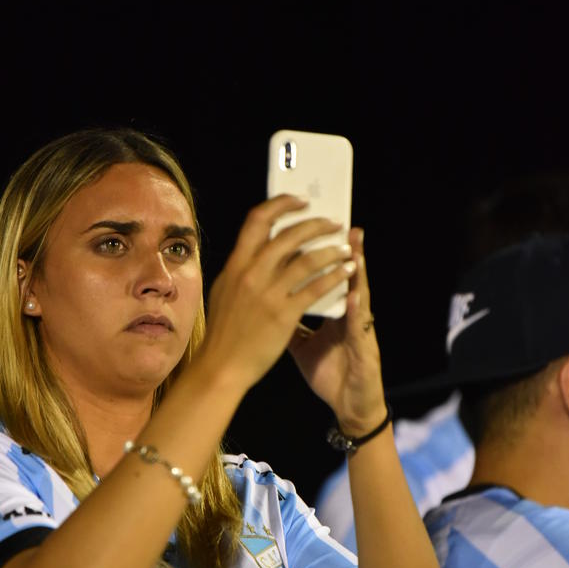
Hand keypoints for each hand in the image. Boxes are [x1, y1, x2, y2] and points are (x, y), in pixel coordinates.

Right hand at [198, 196, 356, 395]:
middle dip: (316, 224)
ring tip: (346, 249)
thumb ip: (241, 270)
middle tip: (333, 224)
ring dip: (332, 250)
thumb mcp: (224, 292)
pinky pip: (316, 287)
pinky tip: (346, 272)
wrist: (221, 366)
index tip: (300, 201)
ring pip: (308, 259)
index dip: (281, 204)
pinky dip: (335, 276)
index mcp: (235, 265)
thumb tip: (260, 251)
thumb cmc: (223, 333)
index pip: (258, 220)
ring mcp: (268, 293)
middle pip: (289, 235)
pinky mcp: (284, 314)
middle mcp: (251, 274)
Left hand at [288, 229, 386, 435]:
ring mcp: (358, 328)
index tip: (307, 229)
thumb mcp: (302, 344)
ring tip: (353, 244)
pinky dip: (357, 307)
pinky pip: (359, 324)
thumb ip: (289, 320)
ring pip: (359, 291)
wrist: (348, 404)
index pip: (323, 274)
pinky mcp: (365, 346)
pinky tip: (354, 292)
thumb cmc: (329, 373)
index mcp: (332, 310)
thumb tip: (266, 301)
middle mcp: (347, 313)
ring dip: (357, 267)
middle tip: (335, 221)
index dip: (316, 253)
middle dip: (338, 247)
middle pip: (342, 274)